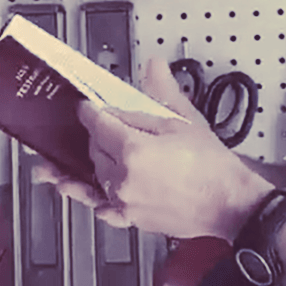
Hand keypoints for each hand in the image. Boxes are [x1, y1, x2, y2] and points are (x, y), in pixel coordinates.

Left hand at [43, 56, 271, 239]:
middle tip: (100, 127)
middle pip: (94, 151)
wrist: (229, 202)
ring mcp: (125, 201)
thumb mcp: (185, 120)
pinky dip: (93, 198)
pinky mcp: (131, 218)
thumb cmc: (212, 166)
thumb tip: (153, 67)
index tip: (88, 107)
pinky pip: (103, 206)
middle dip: (95, 137)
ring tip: (56, 168)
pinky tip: (82, 193)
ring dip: (84, 168)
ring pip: (95, 178)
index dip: (91, 112)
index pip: (99, 124)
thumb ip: (162, 93)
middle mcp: (124, 178)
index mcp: (135, 150)